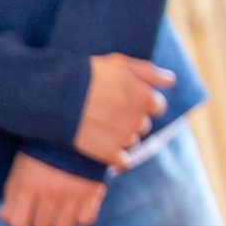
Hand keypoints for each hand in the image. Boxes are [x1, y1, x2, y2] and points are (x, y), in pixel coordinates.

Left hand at [1, 152, 105, 225]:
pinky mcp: (94, 191)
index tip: (23, 215)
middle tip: (43, 208)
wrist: (75, 130)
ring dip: (59, 222)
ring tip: (59, 211)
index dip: (19, 222)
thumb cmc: (42, 151)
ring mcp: (74, 192)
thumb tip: (6, 218)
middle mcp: (51, 191)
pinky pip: (85, 221)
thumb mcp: (21, 168)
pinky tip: (76, 210)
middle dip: (39, 219)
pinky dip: (79, 219)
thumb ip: (12, 194)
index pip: (18, 223)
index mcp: (29, 184)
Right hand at [75, 53, 172, 167]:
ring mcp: (124, 138)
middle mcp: (139, 120)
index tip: (124, 99)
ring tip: (99, 125)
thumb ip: (149, 73)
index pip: (157, 106)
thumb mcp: (120, 64)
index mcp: (145, 98)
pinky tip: (102, 146)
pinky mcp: (109, 154)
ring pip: (132, 141)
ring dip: (121, 136)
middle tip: (107, 111)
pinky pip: (123, 161)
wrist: (54, 96)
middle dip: (130, 119)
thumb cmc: (87, 75)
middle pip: (143, 124)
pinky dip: (116, 156)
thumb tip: (171, 81)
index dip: (142, 103)